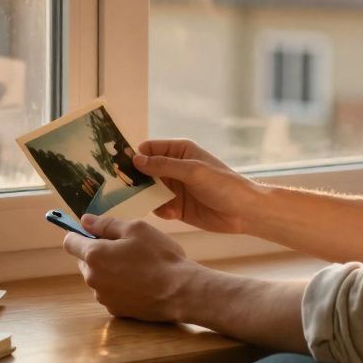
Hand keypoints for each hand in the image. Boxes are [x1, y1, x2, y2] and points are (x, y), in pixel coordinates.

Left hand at [62, 214, 198, 321]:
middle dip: (98, 252)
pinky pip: (110, 293)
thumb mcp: (136, 229)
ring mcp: (103, 297)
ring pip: (98, 278)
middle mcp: (92, 278)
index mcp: (94, 255)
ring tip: (136, 266)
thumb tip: (85, 220)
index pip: (70, 242)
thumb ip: (106, 224)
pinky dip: (119, 286)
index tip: (93, 231)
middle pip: (84, 261)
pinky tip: (139, 282)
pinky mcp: (115, 310)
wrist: (180, 292)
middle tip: (125, 247)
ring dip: (109, 270)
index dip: (79, 233)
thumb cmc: (159, 256)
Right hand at [134, 138, 260, 233]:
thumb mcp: (193, 170)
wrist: (243, 212)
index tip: (118, 167)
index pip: (149, 149)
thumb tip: (136, 160)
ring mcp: (175, 188)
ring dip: (145, 196)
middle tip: (122, 188)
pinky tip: (170, 213)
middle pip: (145, 171)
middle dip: (135, 179)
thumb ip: (164, 165)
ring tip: (142, 203)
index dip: (134, 156)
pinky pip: (159, 207)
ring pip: (149, 190)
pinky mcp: (177, 208)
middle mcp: (174, 168)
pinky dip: (160, 210)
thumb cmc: (223, 184)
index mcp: (179, 151)